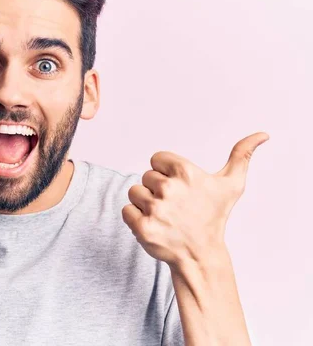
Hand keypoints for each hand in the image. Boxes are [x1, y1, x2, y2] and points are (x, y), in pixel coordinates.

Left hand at [122, 132, 268, 267]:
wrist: (200, 254)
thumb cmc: (213, 217)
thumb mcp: (231, 185)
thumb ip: (241, 155)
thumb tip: (263, 134)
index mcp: (186, 173)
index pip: (156, 159)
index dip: (165, 172)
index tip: (179, 188)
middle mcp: (169, 189)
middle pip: (146, 176)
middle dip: (156, 190)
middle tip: (174, 206)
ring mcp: (155, 209)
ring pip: (134, 192)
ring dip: (144, 204)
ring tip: (164, 215)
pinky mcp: (142, 227)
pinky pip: (126, 210)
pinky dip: (135, 218)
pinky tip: (154, 224)